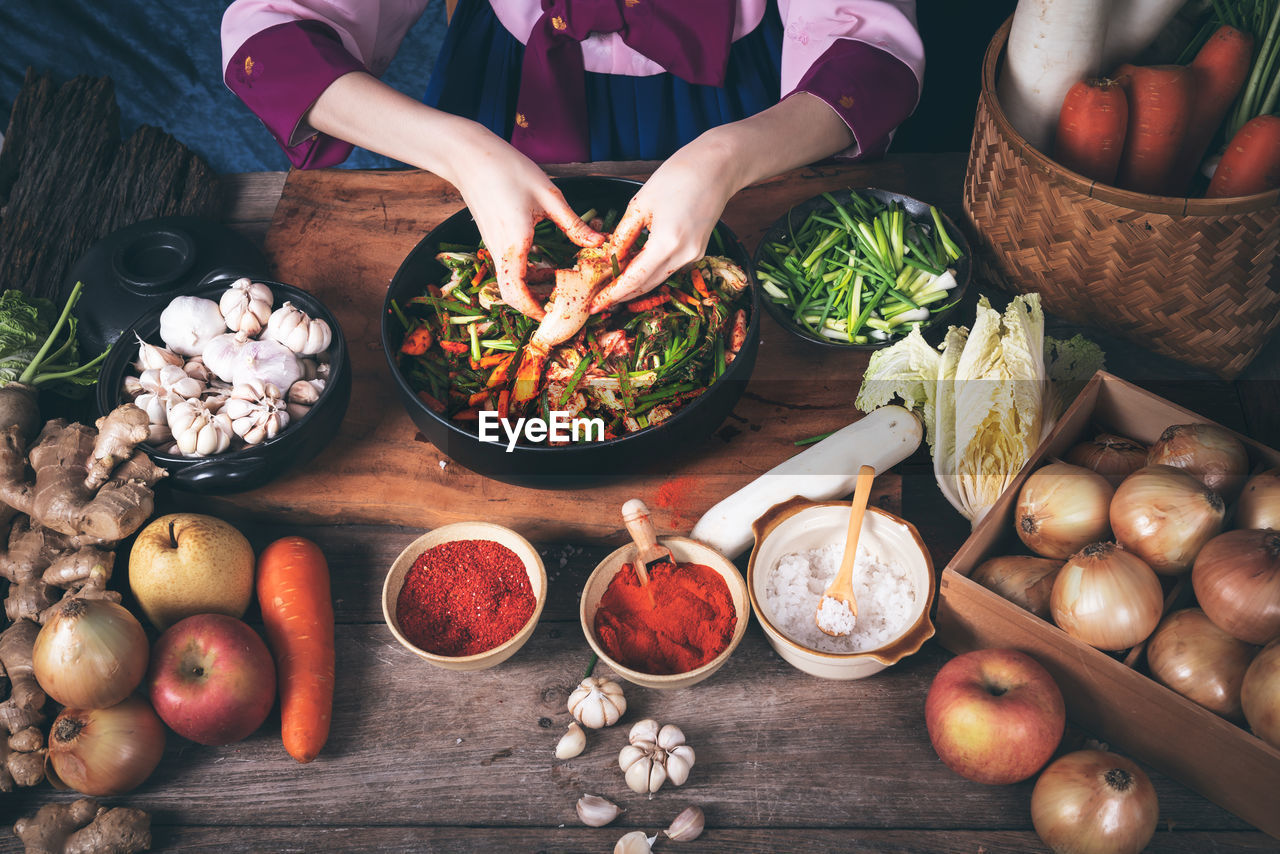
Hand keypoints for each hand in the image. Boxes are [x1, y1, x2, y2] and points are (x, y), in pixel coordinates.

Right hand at [306, 74, 604, 319]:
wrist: (469, 156)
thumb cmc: (507, 169)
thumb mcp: (549, 196)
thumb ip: (573, 224)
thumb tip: (599, 243)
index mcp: (515, 244)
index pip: (518, 292)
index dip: (533, 311)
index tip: (553, 317)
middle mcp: (501, 251)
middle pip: (512, 294)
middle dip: (535, 307)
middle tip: (562, 307)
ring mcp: (494, 247)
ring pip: (511, 282)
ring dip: (533, 291)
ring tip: (561, 289)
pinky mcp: (494, 239)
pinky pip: (510, 268)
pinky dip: (528, 276)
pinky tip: (549, 268)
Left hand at [588, 138, 739, 312]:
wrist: (717, 167)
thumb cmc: (677, 176)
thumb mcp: (640, 204)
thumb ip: (623, 235)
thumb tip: (609, 258)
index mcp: (667, 242)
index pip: (635, 279)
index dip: (613, 294)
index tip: (595, 306)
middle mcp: (684, 255)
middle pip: (647, 285)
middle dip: (622, 295)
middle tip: (598, 302)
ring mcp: (694, 255)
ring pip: (658, 278)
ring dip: (636, 285)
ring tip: (612, 288)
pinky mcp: (698, 250)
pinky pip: (669, 267)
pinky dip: (650, 271)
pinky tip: (634, 269)